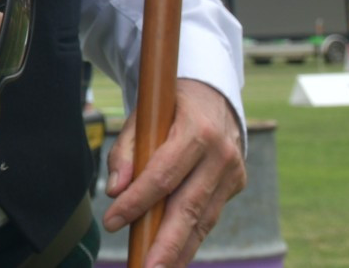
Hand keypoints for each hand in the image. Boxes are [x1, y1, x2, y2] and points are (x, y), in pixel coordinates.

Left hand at [102, 78, 245, 267]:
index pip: (163, 175)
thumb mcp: (143, 115)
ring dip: (179, 251)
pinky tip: (173, 259)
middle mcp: (221, 155)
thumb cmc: (169, 106)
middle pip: (189, 207)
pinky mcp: (236, 185)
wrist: (214, 97)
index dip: (137, 201)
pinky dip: (191, 240)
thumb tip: (115, 188)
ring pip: (203, 220)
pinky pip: (209, 217)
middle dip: (165, 243)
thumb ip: (127, 150)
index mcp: (197, 130)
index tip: (112, 221)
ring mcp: (233, 173)